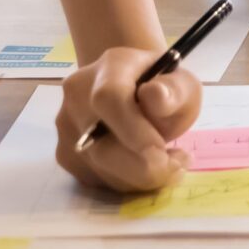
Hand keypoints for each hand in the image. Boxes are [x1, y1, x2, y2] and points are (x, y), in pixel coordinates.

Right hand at [51, 44, 203, 193]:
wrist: (135, 90)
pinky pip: (96, 179)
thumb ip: (174, 91)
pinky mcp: (66, 154)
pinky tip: (146, 168)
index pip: (109, 97)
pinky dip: (127, 182)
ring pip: (98, 167)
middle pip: (98, 142)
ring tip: (169, 163)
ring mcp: (66, 125)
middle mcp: (78, 93)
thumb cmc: (162, 88)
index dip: (132, 129)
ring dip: (139, 177)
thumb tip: (156, 96)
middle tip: (177, 165)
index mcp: (110, 66)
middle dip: (142, 166)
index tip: (161, 149)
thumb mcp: (182, 84)